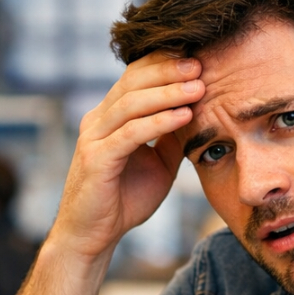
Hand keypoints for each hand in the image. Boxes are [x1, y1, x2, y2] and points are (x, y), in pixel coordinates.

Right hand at [52, 52, 204, 258]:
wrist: (93, 236)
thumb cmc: (123, 200)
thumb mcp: (158, 163)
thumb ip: (171, 137)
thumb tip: (198, 111)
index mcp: (108, 118)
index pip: (134, 78)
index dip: (163, 64)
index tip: (197, 58)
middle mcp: (97, 121)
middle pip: (132, 82)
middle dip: (168, 70)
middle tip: (200, 64)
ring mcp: (93, 139)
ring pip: (131, 103)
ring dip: (168, 93)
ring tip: (199, 87)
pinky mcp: (96, 159)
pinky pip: (131, 134)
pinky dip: (159, 122)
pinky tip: (184, 116)